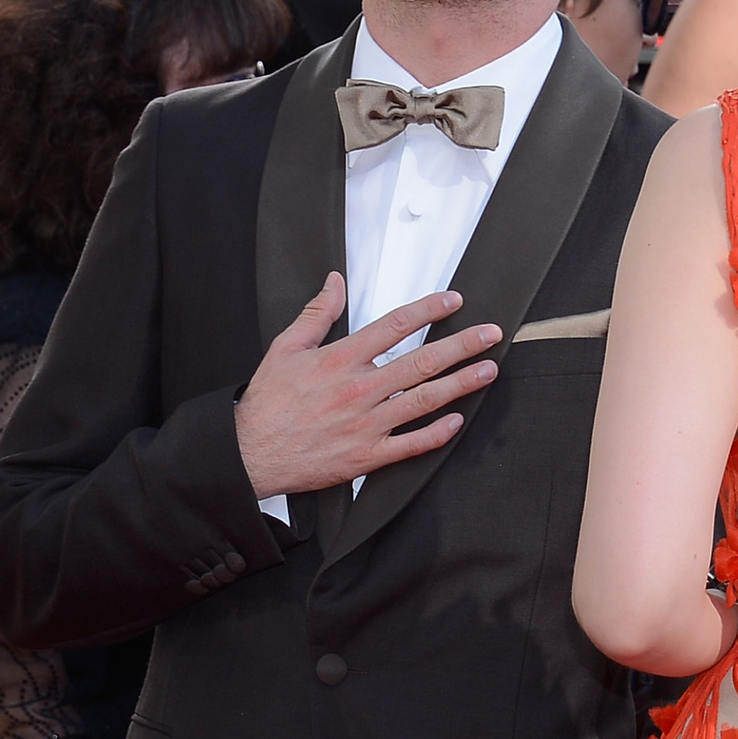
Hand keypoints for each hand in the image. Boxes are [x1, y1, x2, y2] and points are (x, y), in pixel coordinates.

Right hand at [234, 273, 500, 497]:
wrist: (247, 455)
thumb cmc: (266, 404)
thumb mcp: (285, 348)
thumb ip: (317, 314)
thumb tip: (334, 281)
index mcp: (341, 359)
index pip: (395, 325)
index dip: (429, 310)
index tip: (454, 301)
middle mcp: (359, 389)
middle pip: (422, 361)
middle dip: (462, 345)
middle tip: (490, 334)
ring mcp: (366, 424)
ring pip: (424, 400)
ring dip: (461, 384)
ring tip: (488, 370)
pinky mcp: (366, 456)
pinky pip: (410, 444)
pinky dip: (436, 433)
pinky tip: (458, 421)